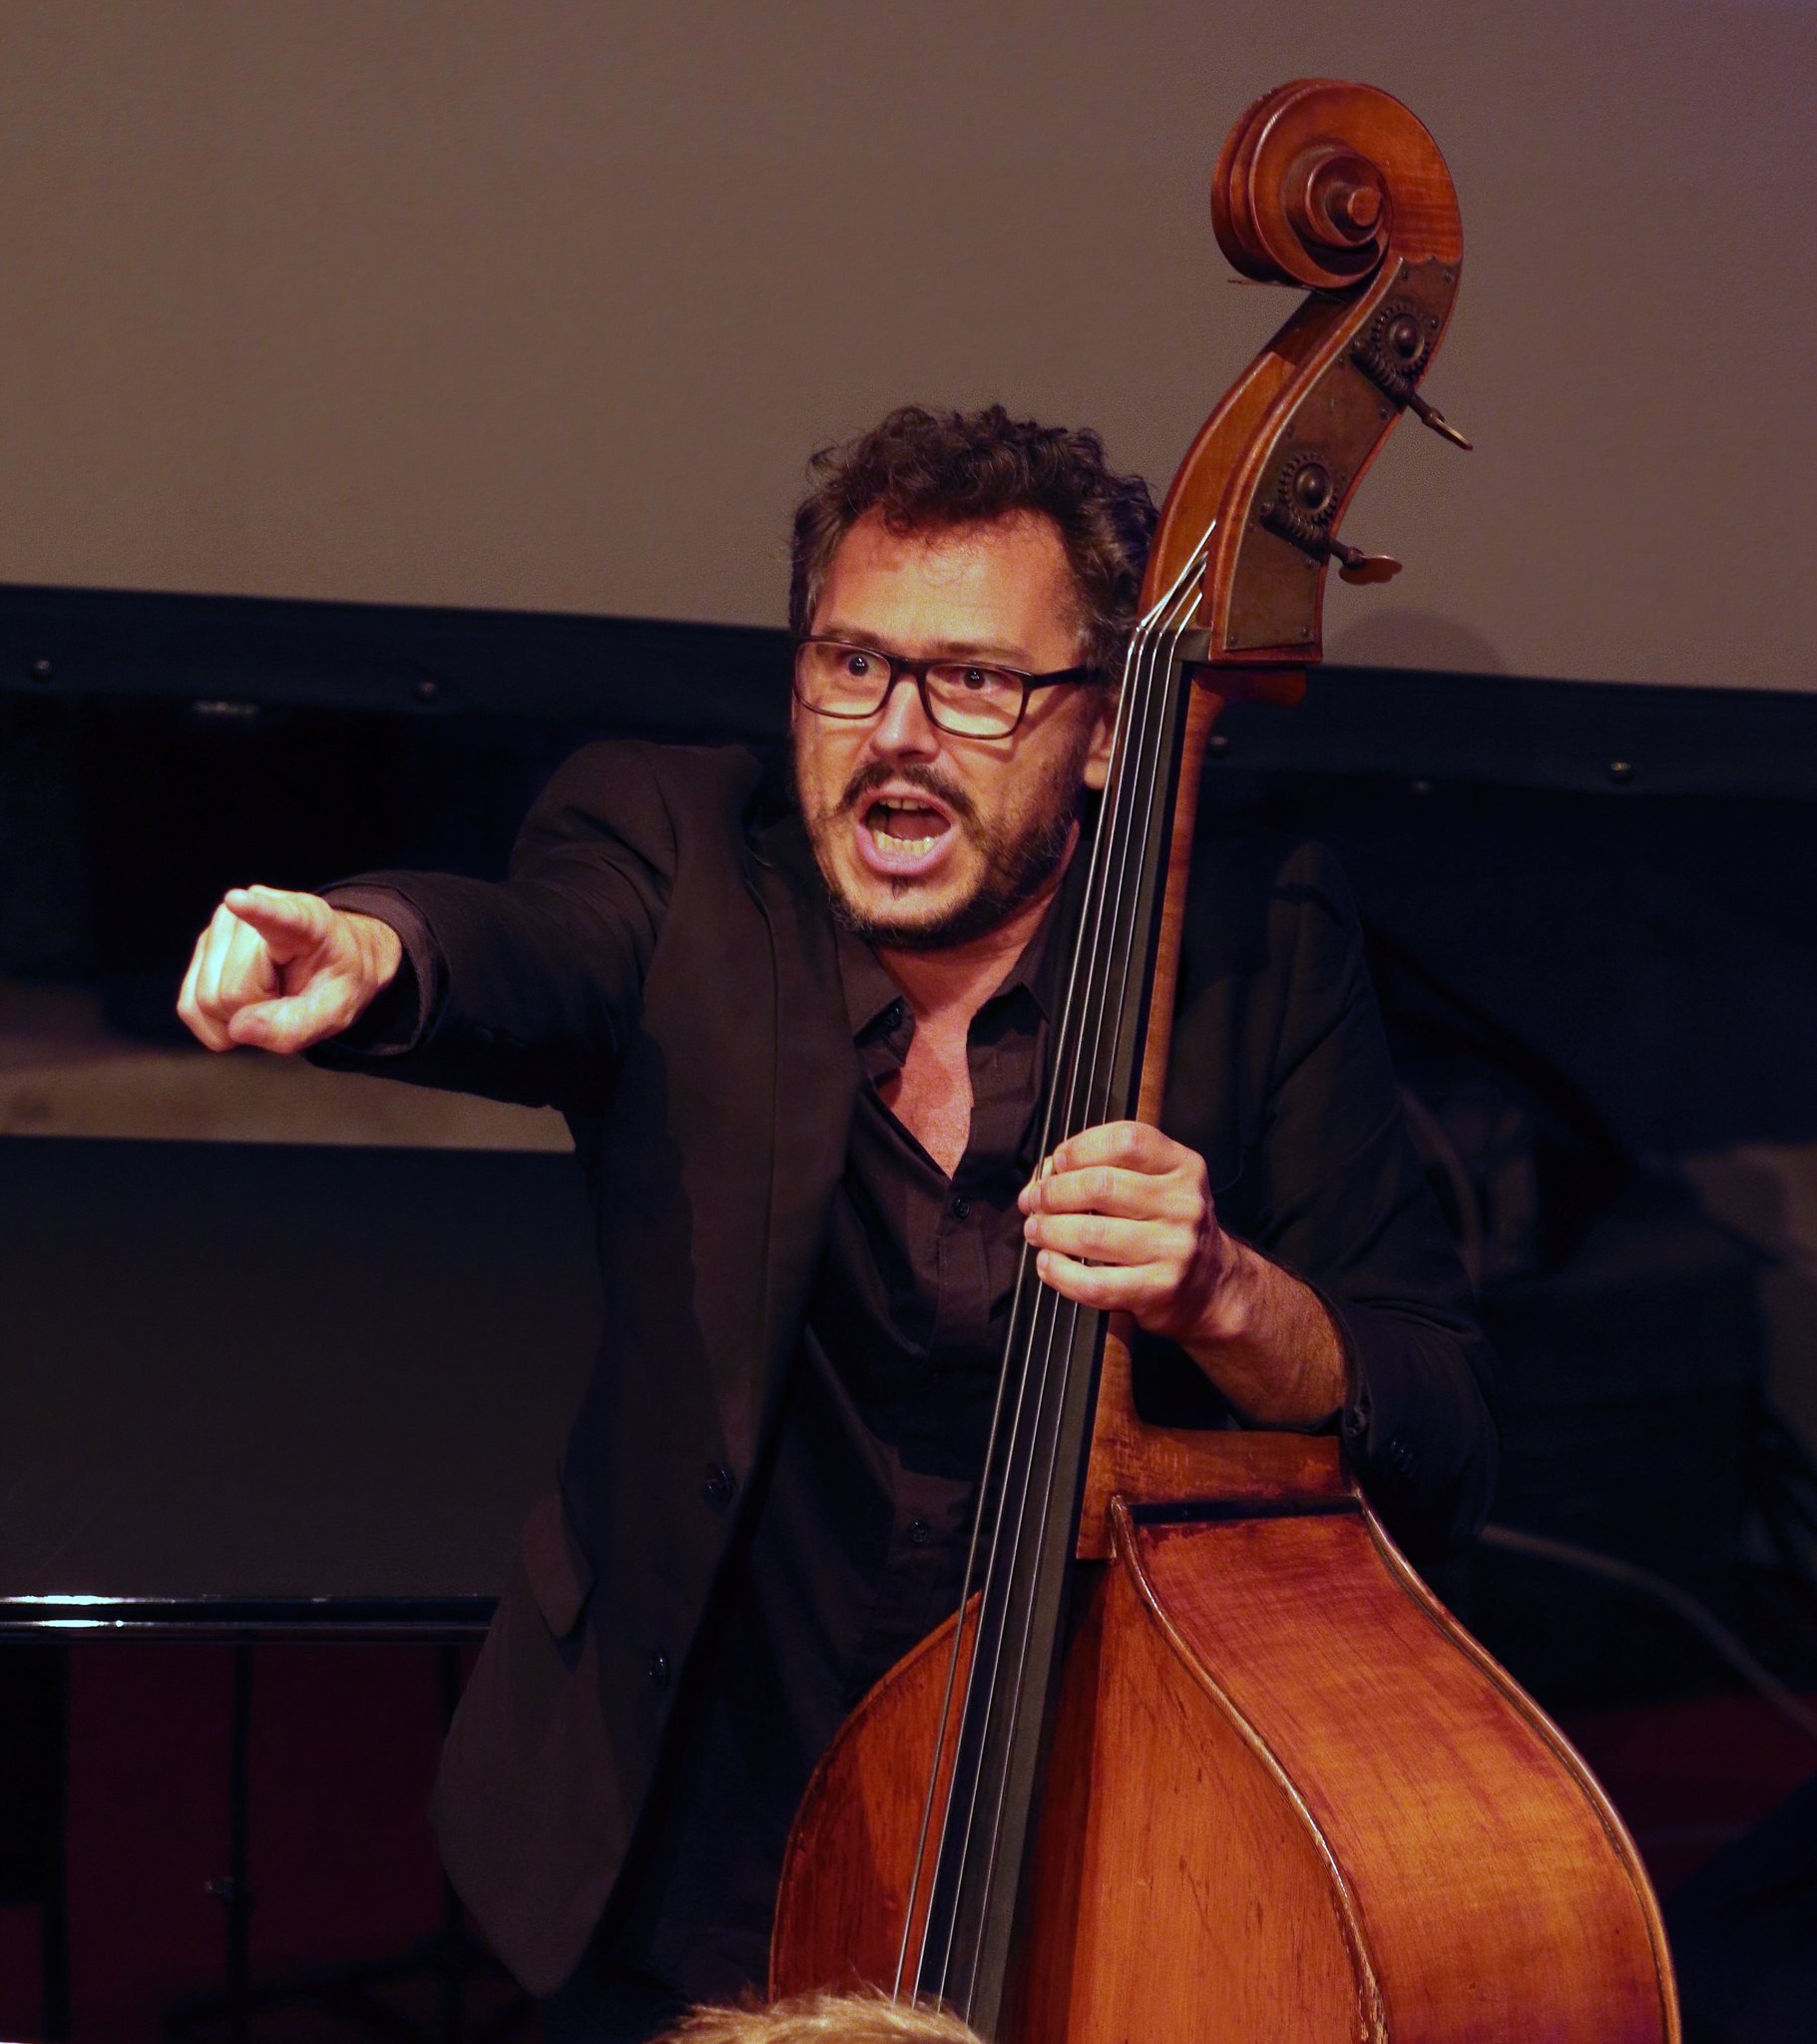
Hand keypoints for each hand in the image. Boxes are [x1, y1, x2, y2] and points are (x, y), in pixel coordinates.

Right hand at [177, 885, 402, 1054]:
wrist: (325, 962)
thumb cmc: (334, 981)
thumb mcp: (338, 1010)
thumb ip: (298, 1026)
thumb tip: (239, 1029)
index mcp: (304, 921)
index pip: (277, 916)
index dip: (256, 910)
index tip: (237, 901)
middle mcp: (251, 917)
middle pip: (231, 992)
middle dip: (257, 1012)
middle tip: (286, 998)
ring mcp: (219, 930)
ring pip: (206, 1002)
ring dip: (237, 1018)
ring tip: (270, 995)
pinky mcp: (202, 949)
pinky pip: (190, 1007)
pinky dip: (217, 1024)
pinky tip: (245, 1006)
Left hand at [1020, 1118, 1345, 1425]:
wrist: (1211, 1286)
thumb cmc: (1169, 1228)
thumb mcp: (1156, 1185)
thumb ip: (1105, 1169)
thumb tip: (1042, 1178)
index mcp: (1183, 1167)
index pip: (1127, 1141)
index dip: (1081, 1147)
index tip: (1057, 1162)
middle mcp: (1184, 1204)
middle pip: (1101, 1186)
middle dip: (1053, 1193)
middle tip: (1034, 1202)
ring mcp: (1174, 1249)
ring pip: (1091, 1234)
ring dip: (1049, 1231)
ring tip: (1036, 1230)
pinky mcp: (1158, 1289)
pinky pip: (1094, 1282)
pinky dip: (1059, 1273)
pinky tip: (1048, 1264)